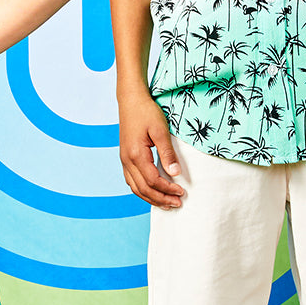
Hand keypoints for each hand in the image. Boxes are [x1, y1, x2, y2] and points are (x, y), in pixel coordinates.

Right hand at [118, 91, 184, 208]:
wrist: (130, 100)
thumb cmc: (147, 112)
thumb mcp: (161, 130)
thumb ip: (167, 153)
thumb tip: (175, 173)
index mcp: (136, 155)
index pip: (153, 181)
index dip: (168, 189)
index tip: (182, 192)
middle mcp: (127, 160)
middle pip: (143, 189)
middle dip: (161, 199)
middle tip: (178, 204)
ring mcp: (124, 160)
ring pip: (135, 188)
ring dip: (151, 198)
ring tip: (167, 204)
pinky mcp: (125, 158)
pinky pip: (131, 180)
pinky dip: (142, 190)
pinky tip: (152, 193)